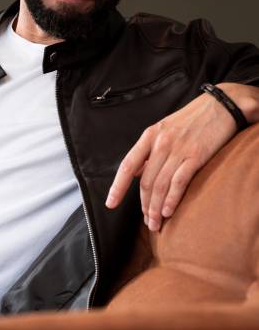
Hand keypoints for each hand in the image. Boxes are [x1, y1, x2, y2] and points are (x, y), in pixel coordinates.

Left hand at [104, 84, 248, 230]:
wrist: (219, 107)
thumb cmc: (191, 120)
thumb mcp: (163, 129)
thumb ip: (148, 151)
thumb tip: (135, 172)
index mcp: (149, 136)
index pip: (127, 165)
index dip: (118, 187)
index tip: (110, 203)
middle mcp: (160, 143)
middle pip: (146, 182)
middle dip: (144, 206)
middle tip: (147, 222)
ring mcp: (178, 149)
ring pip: (160, 185)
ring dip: (156, 208)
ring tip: (156, 223)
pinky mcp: (195, 156)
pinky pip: (179, 182)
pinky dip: (172, 200)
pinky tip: (169, 212)